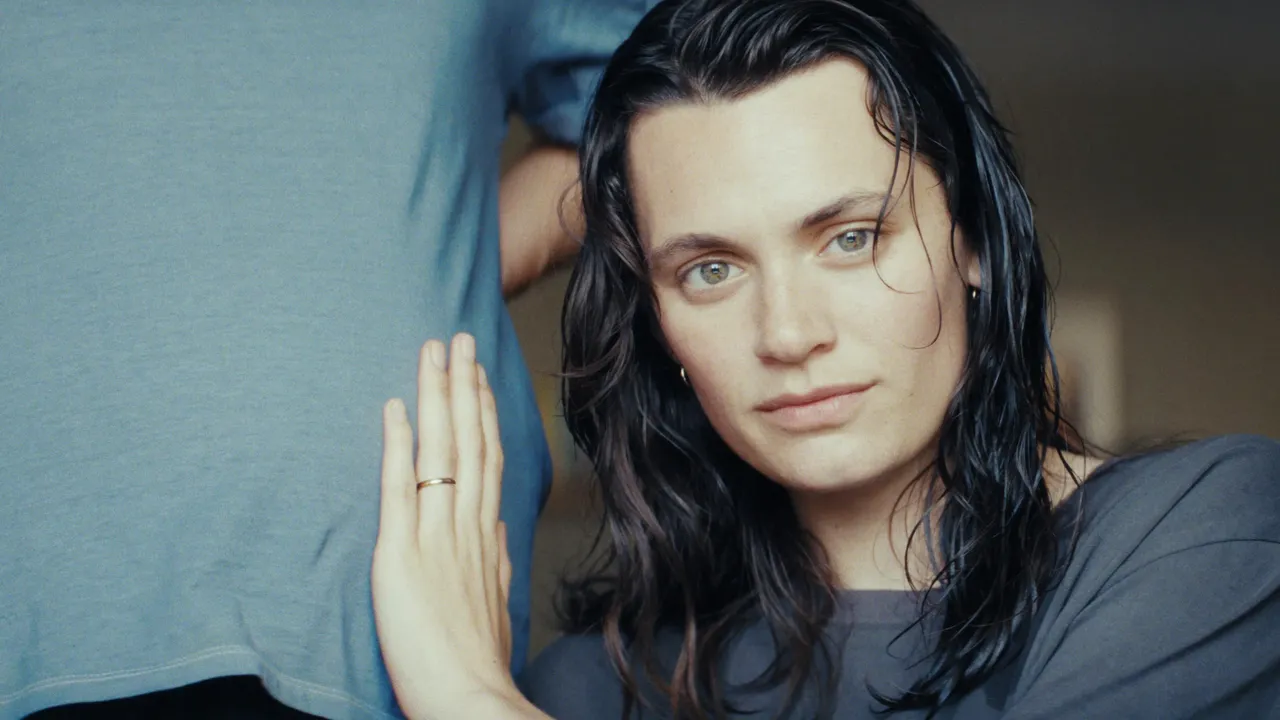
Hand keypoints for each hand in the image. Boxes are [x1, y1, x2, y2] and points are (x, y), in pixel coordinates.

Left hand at [371, 333, 536, 719]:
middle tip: (460, 338)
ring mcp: (435, 536)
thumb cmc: (479, 664)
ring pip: (442, 452)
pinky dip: (398, 445)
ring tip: (435, 351)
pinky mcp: (400, 554)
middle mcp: (465, 527)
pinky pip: (399, 488)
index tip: (480, 378)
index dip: (483, 415)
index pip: (488, 462)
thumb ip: (495, 563)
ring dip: (439, 397)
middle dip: (464, 386)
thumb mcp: (497, 606)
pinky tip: (397, 407)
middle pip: (469, 442)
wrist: (470, 699)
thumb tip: (499, 529)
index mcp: (485, 538)